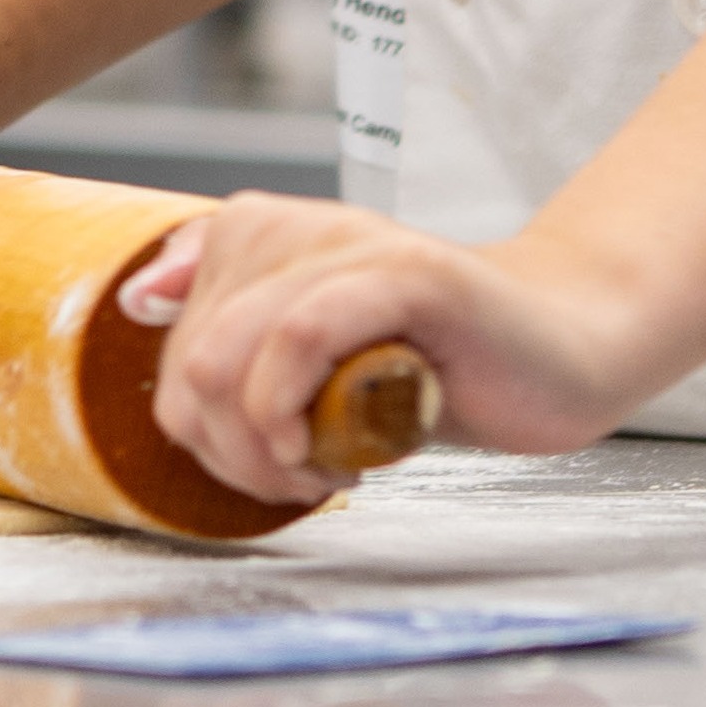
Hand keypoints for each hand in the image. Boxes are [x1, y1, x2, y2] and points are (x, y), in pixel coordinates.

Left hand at [130, 194, 666, 509]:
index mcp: (260, 235)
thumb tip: (142, 300)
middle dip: (231, 451)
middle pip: (193, 363)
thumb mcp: (317, 355)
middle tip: (296, 480)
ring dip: (263, 447)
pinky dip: (293, 406)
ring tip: (320, 470)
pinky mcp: (407, 272)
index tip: (268, 466)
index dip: (206, 433)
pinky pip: (301, 333)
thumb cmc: (438, 360)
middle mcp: (293, 226)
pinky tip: (328, 452)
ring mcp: (352, 244)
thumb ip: (235, 330)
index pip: (174, 353)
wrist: (563, 348)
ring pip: (229, 354)